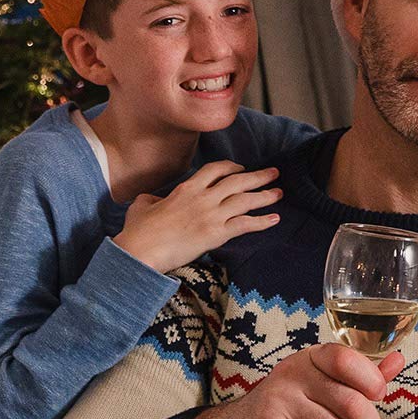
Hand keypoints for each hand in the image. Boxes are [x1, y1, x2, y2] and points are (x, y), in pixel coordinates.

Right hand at [114, 162, 280, 275]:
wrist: (140, 251)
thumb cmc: (138, 231)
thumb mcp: (141, 206)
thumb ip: (150, 199)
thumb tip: (152, 200)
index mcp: (187, 189)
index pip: (215, 170)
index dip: (232, 167)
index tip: (241, 168)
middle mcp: (202, 198)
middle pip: (237, 181)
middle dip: (258, 176)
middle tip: (274, 173)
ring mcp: (210, 215)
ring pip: (245, 200)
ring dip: (265, 195)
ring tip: (279, 193)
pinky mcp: (215, 234)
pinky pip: (245, 224)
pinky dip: (262, 221)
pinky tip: (275, 220)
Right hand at [181, 346, 405, 418]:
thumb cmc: (290, 406)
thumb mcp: (323, 383)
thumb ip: (362, 374)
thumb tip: (398, 360)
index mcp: (311, 358)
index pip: (346, 358)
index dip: (371, 379)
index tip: (377, 395)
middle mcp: (293, 373)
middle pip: (348, 401)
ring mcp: (278, 400)